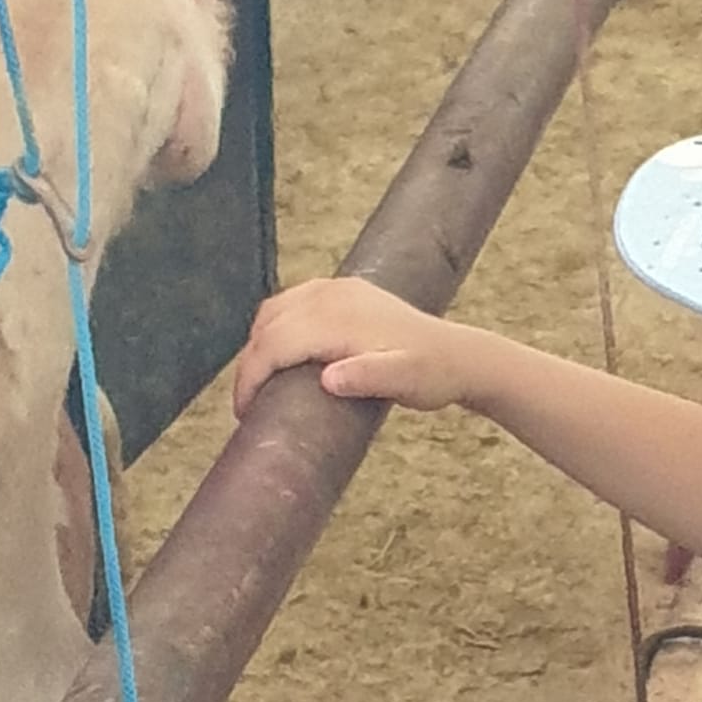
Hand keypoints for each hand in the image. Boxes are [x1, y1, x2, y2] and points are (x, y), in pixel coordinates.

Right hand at [233, 277, 474, 419]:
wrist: (458, 355)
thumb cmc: (431, 375)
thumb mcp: (404, 382)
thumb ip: (368, 378)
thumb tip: (328, 379)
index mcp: (338, 318)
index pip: (274, 343)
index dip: (250, 378)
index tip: (244, 413)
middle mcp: (331, 294)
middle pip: (267, 325)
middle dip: (250, 365)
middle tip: (247, 407)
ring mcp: (336, 289)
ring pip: (274, 310)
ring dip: (259, 344)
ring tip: (261, 384)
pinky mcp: (343, 290)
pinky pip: (292, 303)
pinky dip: (276, 327)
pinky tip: (282, 354)